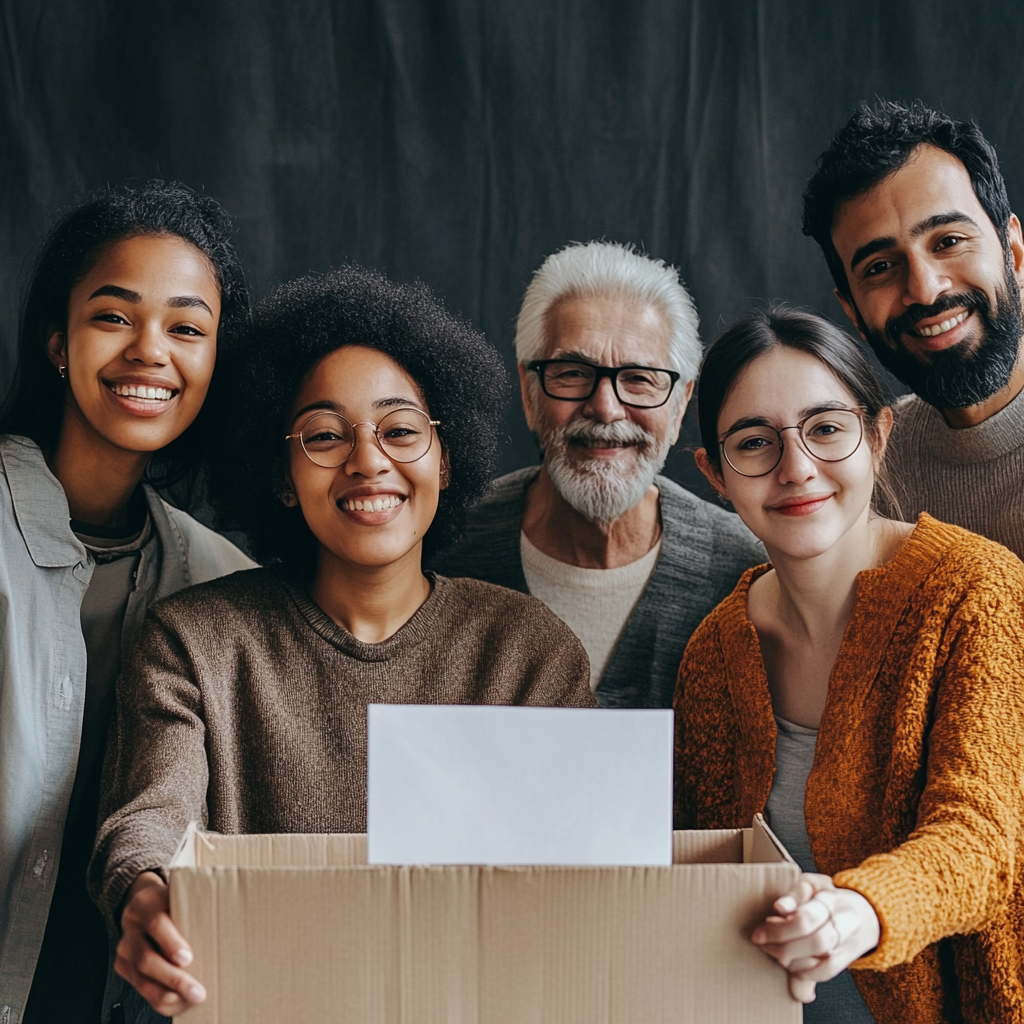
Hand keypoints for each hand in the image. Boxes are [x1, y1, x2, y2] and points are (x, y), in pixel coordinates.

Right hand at [116, 871, 206, 1014]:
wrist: (142, 900)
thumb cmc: (172, 898)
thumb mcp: (183, 892)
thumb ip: (197, 904)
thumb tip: (233, 920)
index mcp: (147, 904)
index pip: (156, 923)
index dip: (171, 942)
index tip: (188, 959)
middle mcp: (131, 927)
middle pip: (146, 959)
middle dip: (173, 979)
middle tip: (198, 992)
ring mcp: (124, 949)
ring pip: (141, 979)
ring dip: (168, 996)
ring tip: (192, 1000)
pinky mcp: (123, 966)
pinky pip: (139, 988)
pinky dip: (161, 1000)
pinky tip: (181, 1004)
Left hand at [751, 872, 879, 1003]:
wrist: (859, 913)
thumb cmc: (822, 895)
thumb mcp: (808, 883)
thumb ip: (793, 893)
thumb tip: (779, 907)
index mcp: (832, 899)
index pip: (808, 918)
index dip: (782, 928)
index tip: (760, 930)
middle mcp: (845, 922)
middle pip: (816, 942)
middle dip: (783, 945)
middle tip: (761, 941)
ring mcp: (847, 943)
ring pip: (822, 961)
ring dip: (792, 960)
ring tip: (772, 950)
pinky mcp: (845, 960)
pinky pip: (827, 972)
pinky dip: (805, 972)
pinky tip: (789, 964)